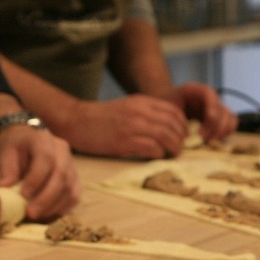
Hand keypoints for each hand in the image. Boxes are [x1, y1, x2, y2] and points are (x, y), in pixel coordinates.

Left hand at [0, 126, 79, 219]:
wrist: (25, 139)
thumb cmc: (14, 147)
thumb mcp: (6, 154)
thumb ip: (7, 171)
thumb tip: (5, 189)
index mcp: (43, 138)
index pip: (46, 159)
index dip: (36, 179)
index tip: (23, 195)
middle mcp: (62, 150)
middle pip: (61, 175)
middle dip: (46, 198)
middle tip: (30, 213)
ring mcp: (71, 165)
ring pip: (70, 188)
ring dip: (53, 206)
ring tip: (36, 215)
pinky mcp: (74, 179)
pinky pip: (73, 197)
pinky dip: (61, 208)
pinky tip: (46, 214)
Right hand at [58, 95, 189, 158]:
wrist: (75, 120)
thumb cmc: (99, 118)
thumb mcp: (126, 107)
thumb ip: (145, 113)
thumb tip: (165, 128)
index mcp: (141, 102)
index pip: (174, 112)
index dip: (183, 126)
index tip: (182, 136)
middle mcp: (139, 112)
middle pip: (173, 124)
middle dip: (181, 139)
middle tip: (179, 149)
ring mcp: (132, 126)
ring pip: (166, 136)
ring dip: (173, 148)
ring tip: (171, 155)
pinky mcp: (124, 141)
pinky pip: (152, 148)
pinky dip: (159, 154)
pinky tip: (156, 157)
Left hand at [165, 82, 236, 141]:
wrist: (168, 102)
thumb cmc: (166, 103)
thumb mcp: (167, 104)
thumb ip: (175, 113)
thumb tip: (188, 133)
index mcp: (199, 90)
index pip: (213, 101)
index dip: (211, 117)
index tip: (200, 133)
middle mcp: (211, 97)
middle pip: (224, 112)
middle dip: (215, 128)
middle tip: (202, 139)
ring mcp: (217, 106)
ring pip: (230, 118)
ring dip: (221, 132)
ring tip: (208, 141)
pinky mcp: (219, 115)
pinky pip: (231, 123)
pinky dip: (225, 132)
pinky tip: (213, 139)